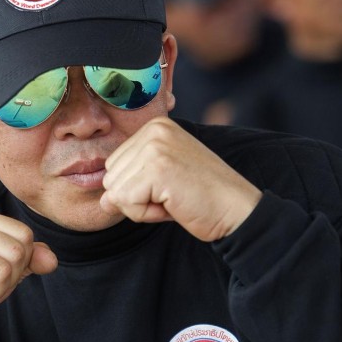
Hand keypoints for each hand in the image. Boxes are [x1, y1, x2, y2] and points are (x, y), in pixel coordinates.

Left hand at [99, 117, 260, 240]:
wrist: (238, 210)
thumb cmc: (201, 197)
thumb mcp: (160, 182)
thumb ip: (130, 183)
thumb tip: (104, 199)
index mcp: (155, 127)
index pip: (114, 165)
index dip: (137, 187)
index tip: (169, 187)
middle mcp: (153, 130)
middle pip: (111, 177)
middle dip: (136, 197)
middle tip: (172, 195)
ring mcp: (155, 147)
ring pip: (115, 191)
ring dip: (141, 207)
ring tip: (173, 199)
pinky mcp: (157, 168)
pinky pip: (125, 202)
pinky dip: (145, 214)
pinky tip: (172, 205)